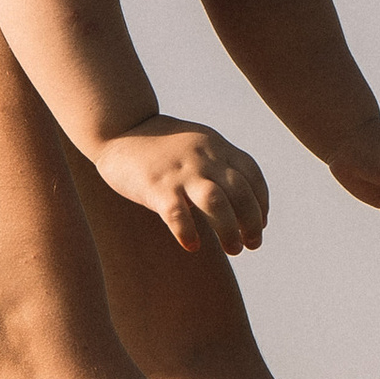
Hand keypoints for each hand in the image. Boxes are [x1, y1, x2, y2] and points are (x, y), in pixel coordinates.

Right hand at [95, 118, 270, 257]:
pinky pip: (176, 214)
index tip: (260, 224)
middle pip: (240, 191)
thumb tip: (240, 199)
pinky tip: (192, 245)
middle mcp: (203, 157)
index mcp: (216, 146)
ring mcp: (180, 171)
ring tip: (234, 250)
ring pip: (216, 202)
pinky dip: (187, 232)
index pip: (252, 174)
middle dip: (251, 221)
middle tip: (252, 244)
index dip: (261, 202)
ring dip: (229, 229)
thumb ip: (219, 162)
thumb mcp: (198, 144)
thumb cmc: (160, 143)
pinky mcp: (156, 185)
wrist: (119, 128)